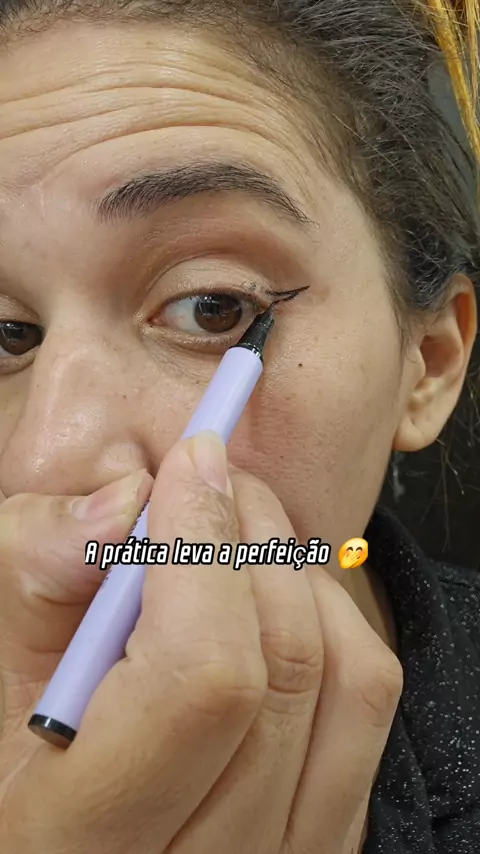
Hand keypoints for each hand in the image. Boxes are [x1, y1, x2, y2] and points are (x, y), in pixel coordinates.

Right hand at [0, 430, 401, 853]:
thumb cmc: (21, 742)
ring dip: (294, 574)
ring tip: (238, 537)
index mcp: (89, 833)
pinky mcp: (320, 832)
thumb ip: (39, 572)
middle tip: (215, 482)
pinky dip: (331, 621)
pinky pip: (364, 707)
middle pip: (282, 666)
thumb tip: (123, 503)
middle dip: (252, 539)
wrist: (68, 828)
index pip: (200, 678)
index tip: (190, 466)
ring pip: (344, 679)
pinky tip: (271, 599)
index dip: (202, 551)